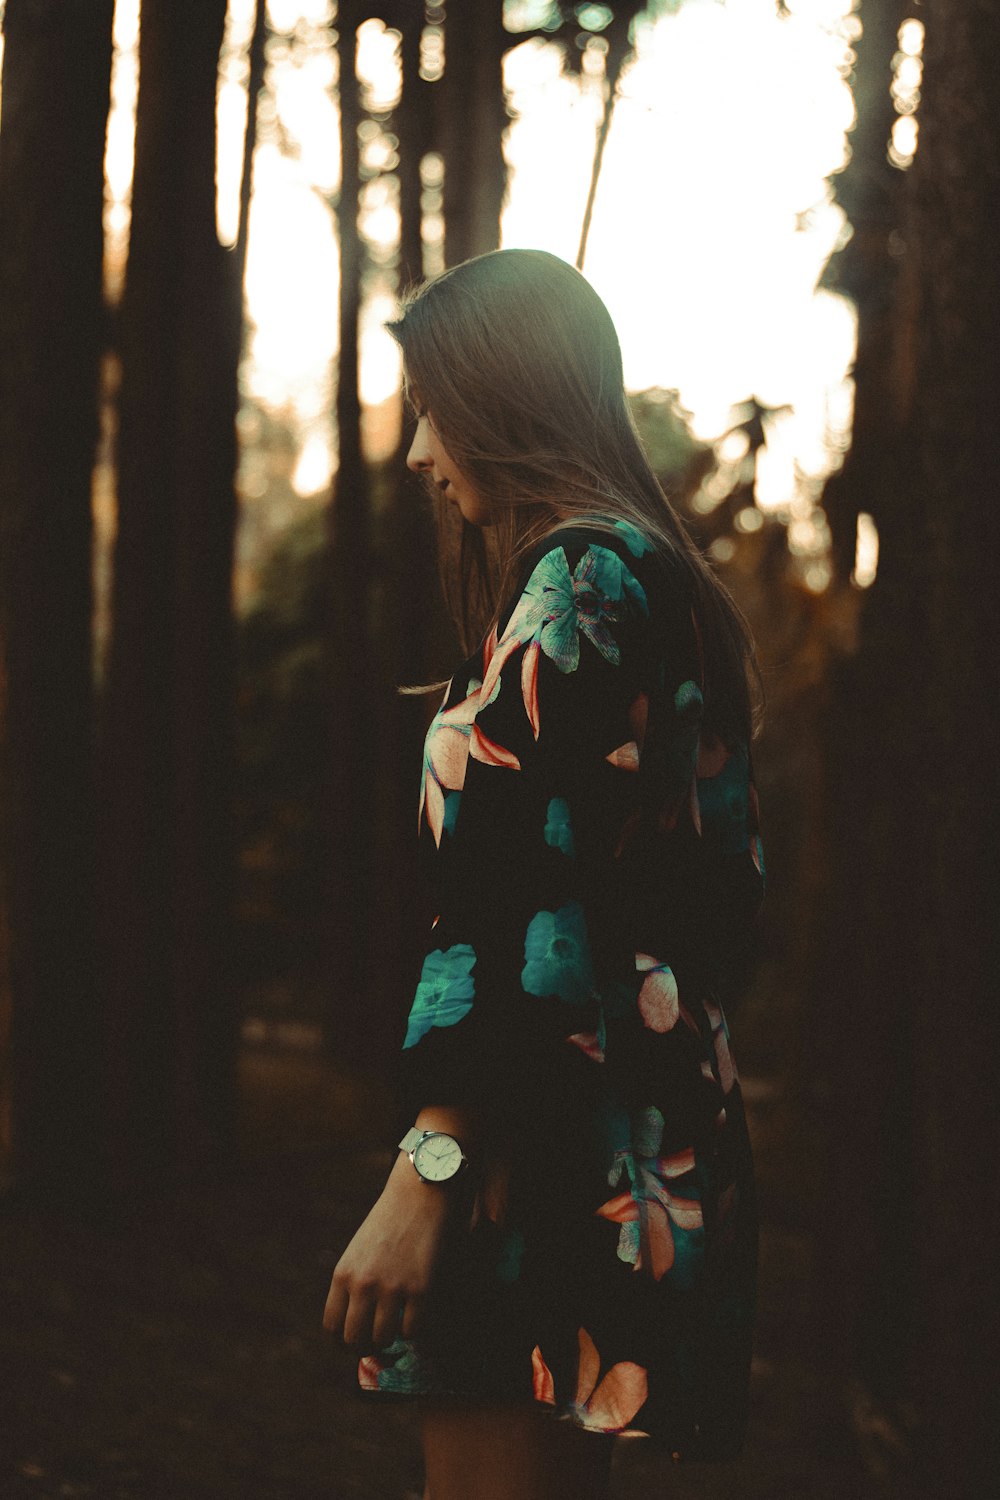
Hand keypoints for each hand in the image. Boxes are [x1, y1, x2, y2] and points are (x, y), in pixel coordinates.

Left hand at [323, 1151, 453, 1349]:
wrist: (419, 1193)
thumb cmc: (389, 1221)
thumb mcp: (359, 1251)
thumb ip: (354, 1284)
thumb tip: (356, 1324)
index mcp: (343, 1274)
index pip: (332, 1327)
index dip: (342, 1342)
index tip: (354, 1342)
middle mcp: (363, 1284)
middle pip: (354, 1340)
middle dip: (365, 1346)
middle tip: (377, 1342)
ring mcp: (392, 1288)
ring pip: (383, 1339)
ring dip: (390, 1339)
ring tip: (397, 1328)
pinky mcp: (421, 1289)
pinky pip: (413, 1331)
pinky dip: (414, 1330)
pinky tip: (416, 1315)